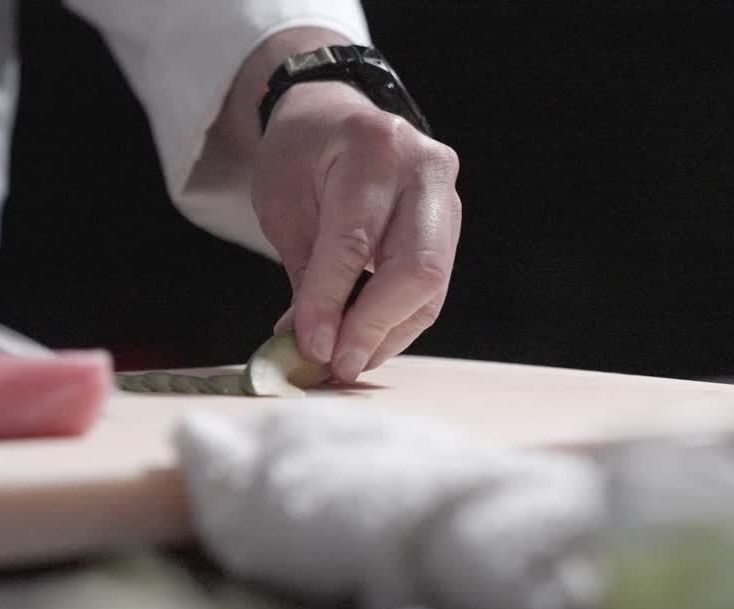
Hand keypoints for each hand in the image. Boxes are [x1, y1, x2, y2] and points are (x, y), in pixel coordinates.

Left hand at [253, 82, 461, 381]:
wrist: (334, 118)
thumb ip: (303, 272)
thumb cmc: (301, 155)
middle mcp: (424, 169)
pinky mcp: (451, 223)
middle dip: (375, 327)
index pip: (354, 241)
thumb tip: (309, 345)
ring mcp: (447, 196)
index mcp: (373, 148)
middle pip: (416, 267)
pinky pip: (432, 287)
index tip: (311, 347)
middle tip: (339, 365)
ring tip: (348, 362)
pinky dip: (399, 322)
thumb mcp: (283, 202)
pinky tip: (368, 342)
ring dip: (389, 334)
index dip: (332, 301)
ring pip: (431, 286)